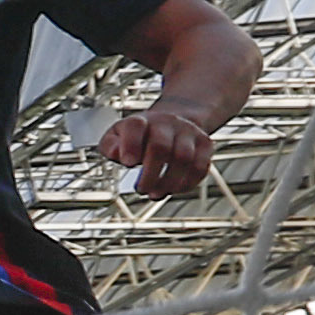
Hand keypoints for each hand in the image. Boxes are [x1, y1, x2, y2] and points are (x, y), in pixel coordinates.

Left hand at [98, 104, 218, 199]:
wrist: (172, 121)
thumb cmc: (141, 135)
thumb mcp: (118, 136)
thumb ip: (110, 145)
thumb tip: (117, 154)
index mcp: (142, 120)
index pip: (135, 126)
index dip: (130, 145)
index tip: (127, 163)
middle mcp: (167, 122)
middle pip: (160, 147)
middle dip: (150, 175)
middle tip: (141, 189)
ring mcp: (188, 132)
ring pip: (184, 158)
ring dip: (169, 182)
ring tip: (156, 193)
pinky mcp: (204, 144)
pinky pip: (200, 166)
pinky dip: (187, 183)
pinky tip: (173, 189)